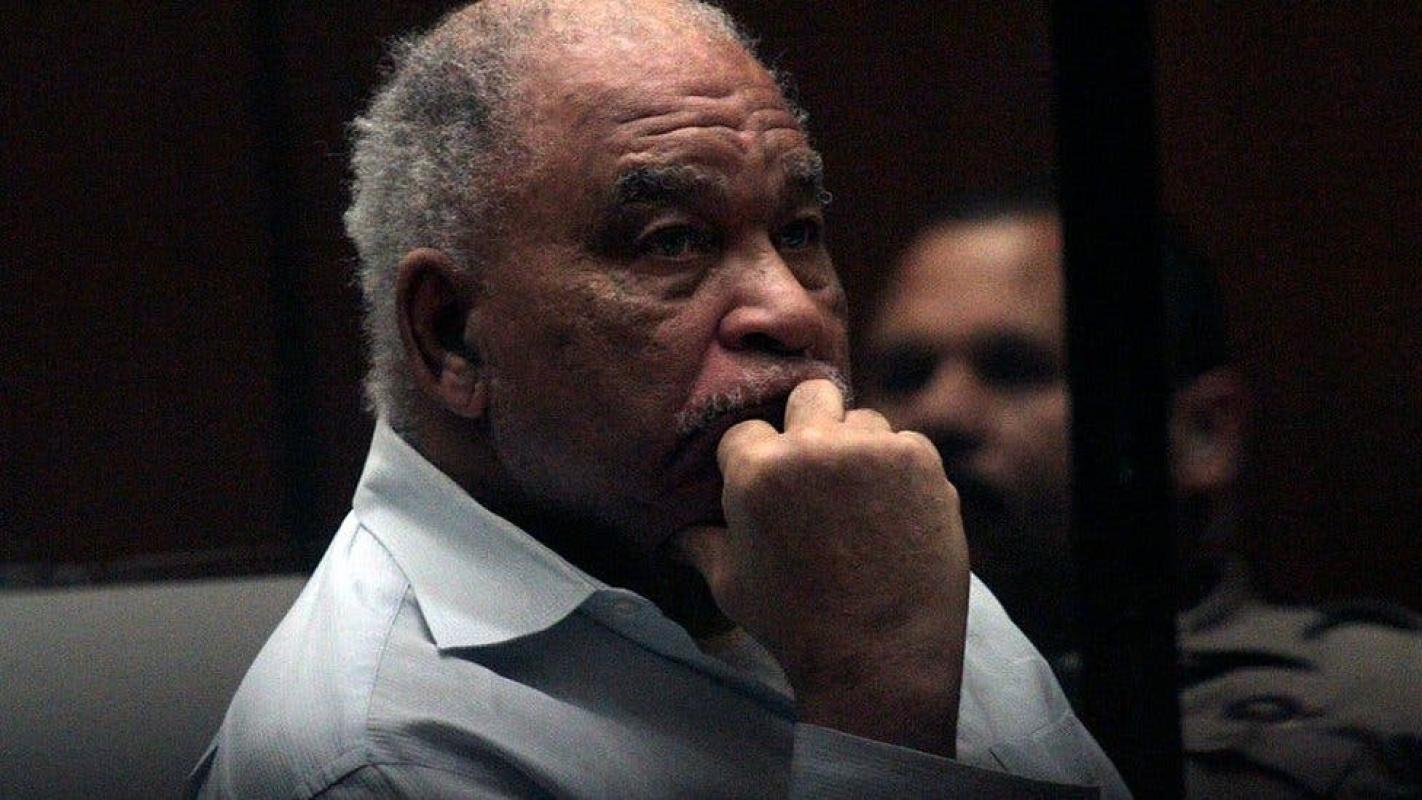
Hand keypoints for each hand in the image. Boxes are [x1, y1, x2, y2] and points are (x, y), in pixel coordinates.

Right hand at [678, 379, 969, 756]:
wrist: (880, 660)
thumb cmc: (796, 626)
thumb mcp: (731, 585)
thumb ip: (701, 544)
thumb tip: (673, 533)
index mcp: (756, 470)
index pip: (747, 431)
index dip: (754, 461)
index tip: (770, 490)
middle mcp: (813, 446)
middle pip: (810, 396)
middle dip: (809, 423)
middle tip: (817, 470)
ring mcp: (873, 449)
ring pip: (863, 420)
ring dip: (858, 448)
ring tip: (859, 501)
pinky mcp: (921, 461)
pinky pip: (905, 445)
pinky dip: (900, 471)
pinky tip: (894, 513)